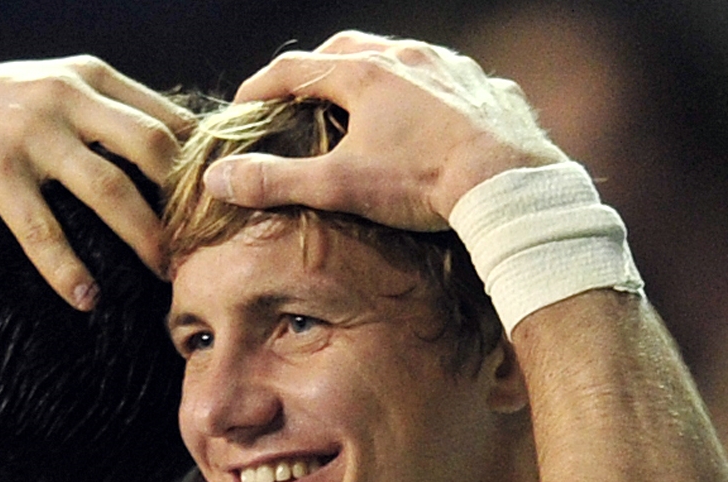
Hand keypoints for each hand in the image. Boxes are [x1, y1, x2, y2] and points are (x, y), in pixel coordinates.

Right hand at [0, 57, 193, 308]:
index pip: (165, 117)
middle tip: (203, 247)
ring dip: (143, 239)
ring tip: (163, 277)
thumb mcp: (46, 93)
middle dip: (183, 203)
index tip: (219, 208)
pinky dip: (67, 270)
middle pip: (151, 149)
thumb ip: (101, 110)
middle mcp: (63, 96)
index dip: (200, 165)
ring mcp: (29, 134)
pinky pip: (43, 230)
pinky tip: (87, 300)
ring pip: (109, 191)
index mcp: (86, 76)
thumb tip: (172, 145)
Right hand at [206, 31, 566, 230]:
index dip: (262, 87)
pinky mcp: (485, 88)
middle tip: (301, 94)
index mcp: (365, 74)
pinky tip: (427, 115)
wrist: (508, 183)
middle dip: (318, 69)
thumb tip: (219, 179)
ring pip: (401, 57)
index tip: (243, 107)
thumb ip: (276, 181)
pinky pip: (448, 79)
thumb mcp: (339, 186)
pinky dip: (425, 91)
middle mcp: (407, 57)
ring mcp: (450, 68)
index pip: (295, 69)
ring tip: (364, 101)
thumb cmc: (422, 182)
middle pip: (348, 49)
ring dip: (375, 73)